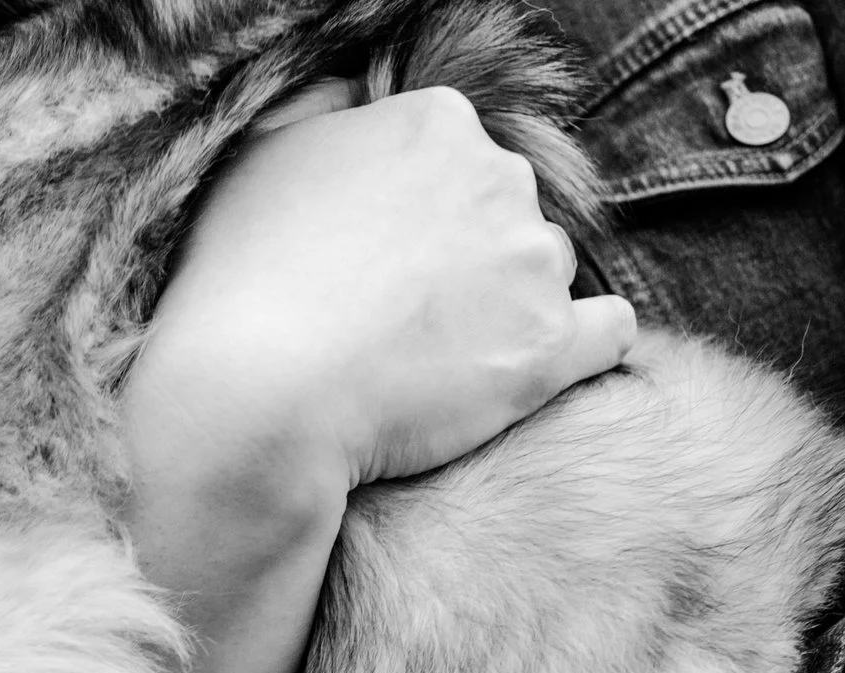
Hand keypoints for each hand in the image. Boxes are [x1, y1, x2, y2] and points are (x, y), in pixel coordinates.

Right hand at [126, 84, 633, 672]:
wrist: (254, 403)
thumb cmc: (237, 287)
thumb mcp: (255, 164)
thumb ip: (321, 117)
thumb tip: (349, 96)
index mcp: (433, 123)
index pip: (456, 159)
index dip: (418, 217)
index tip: (379, 263)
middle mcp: (499, 176)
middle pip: (505, 213)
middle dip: (467, 258)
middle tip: (398, 317)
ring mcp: (533, 262)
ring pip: (544, 274)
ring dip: (506, 308)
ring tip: (432, 362)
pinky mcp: (550, 348)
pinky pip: (608, 333)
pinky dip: (582, 349)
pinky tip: (534, 367)